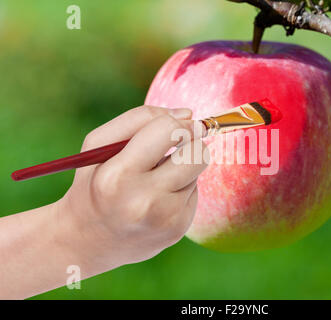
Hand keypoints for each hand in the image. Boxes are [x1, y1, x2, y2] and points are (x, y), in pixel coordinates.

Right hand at [57, 105, 208, 268]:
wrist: (88, 240)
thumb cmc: (95, 182)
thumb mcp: (99, 144)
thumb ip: (139, 119)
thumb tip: (187, 114)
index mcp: (118, 175)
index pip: (169, 130)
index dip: (181, 122)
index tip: (184, 122)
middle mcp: (143, 201)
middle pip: (197, 154)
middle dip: (193, 143)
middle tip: (178, 146)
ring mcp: (164, 219)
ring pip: (198, 172)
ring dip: (184, 167)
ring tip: (157, 178)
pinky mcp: (177, 230)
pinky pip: (194, 193)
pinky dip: (181, 189)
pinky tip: (159, 200)